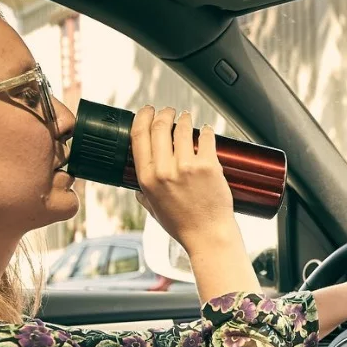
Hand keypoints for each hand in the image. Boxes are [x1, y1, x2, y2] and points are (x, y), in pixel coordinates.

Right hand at [131, 106, 256, 303]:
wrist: (208, 236)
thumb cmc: (183, 225)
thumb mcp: (153, 210)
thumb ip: (144, 195)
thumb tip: (137, 187)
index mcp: (147, 179)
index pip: (139, 135)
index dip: (143, 117)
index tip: (147, 111)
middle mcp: (164, 170)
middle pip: (160, 126)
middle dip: (164, 113)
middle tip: (169, 111)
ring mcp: (187, 167)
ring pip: (183, 128)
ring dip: (185, 119)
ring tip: (187, 119)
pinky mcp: (208, 166)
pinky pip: (206, 138)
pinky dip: (206, 131)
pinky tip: (206, 131)